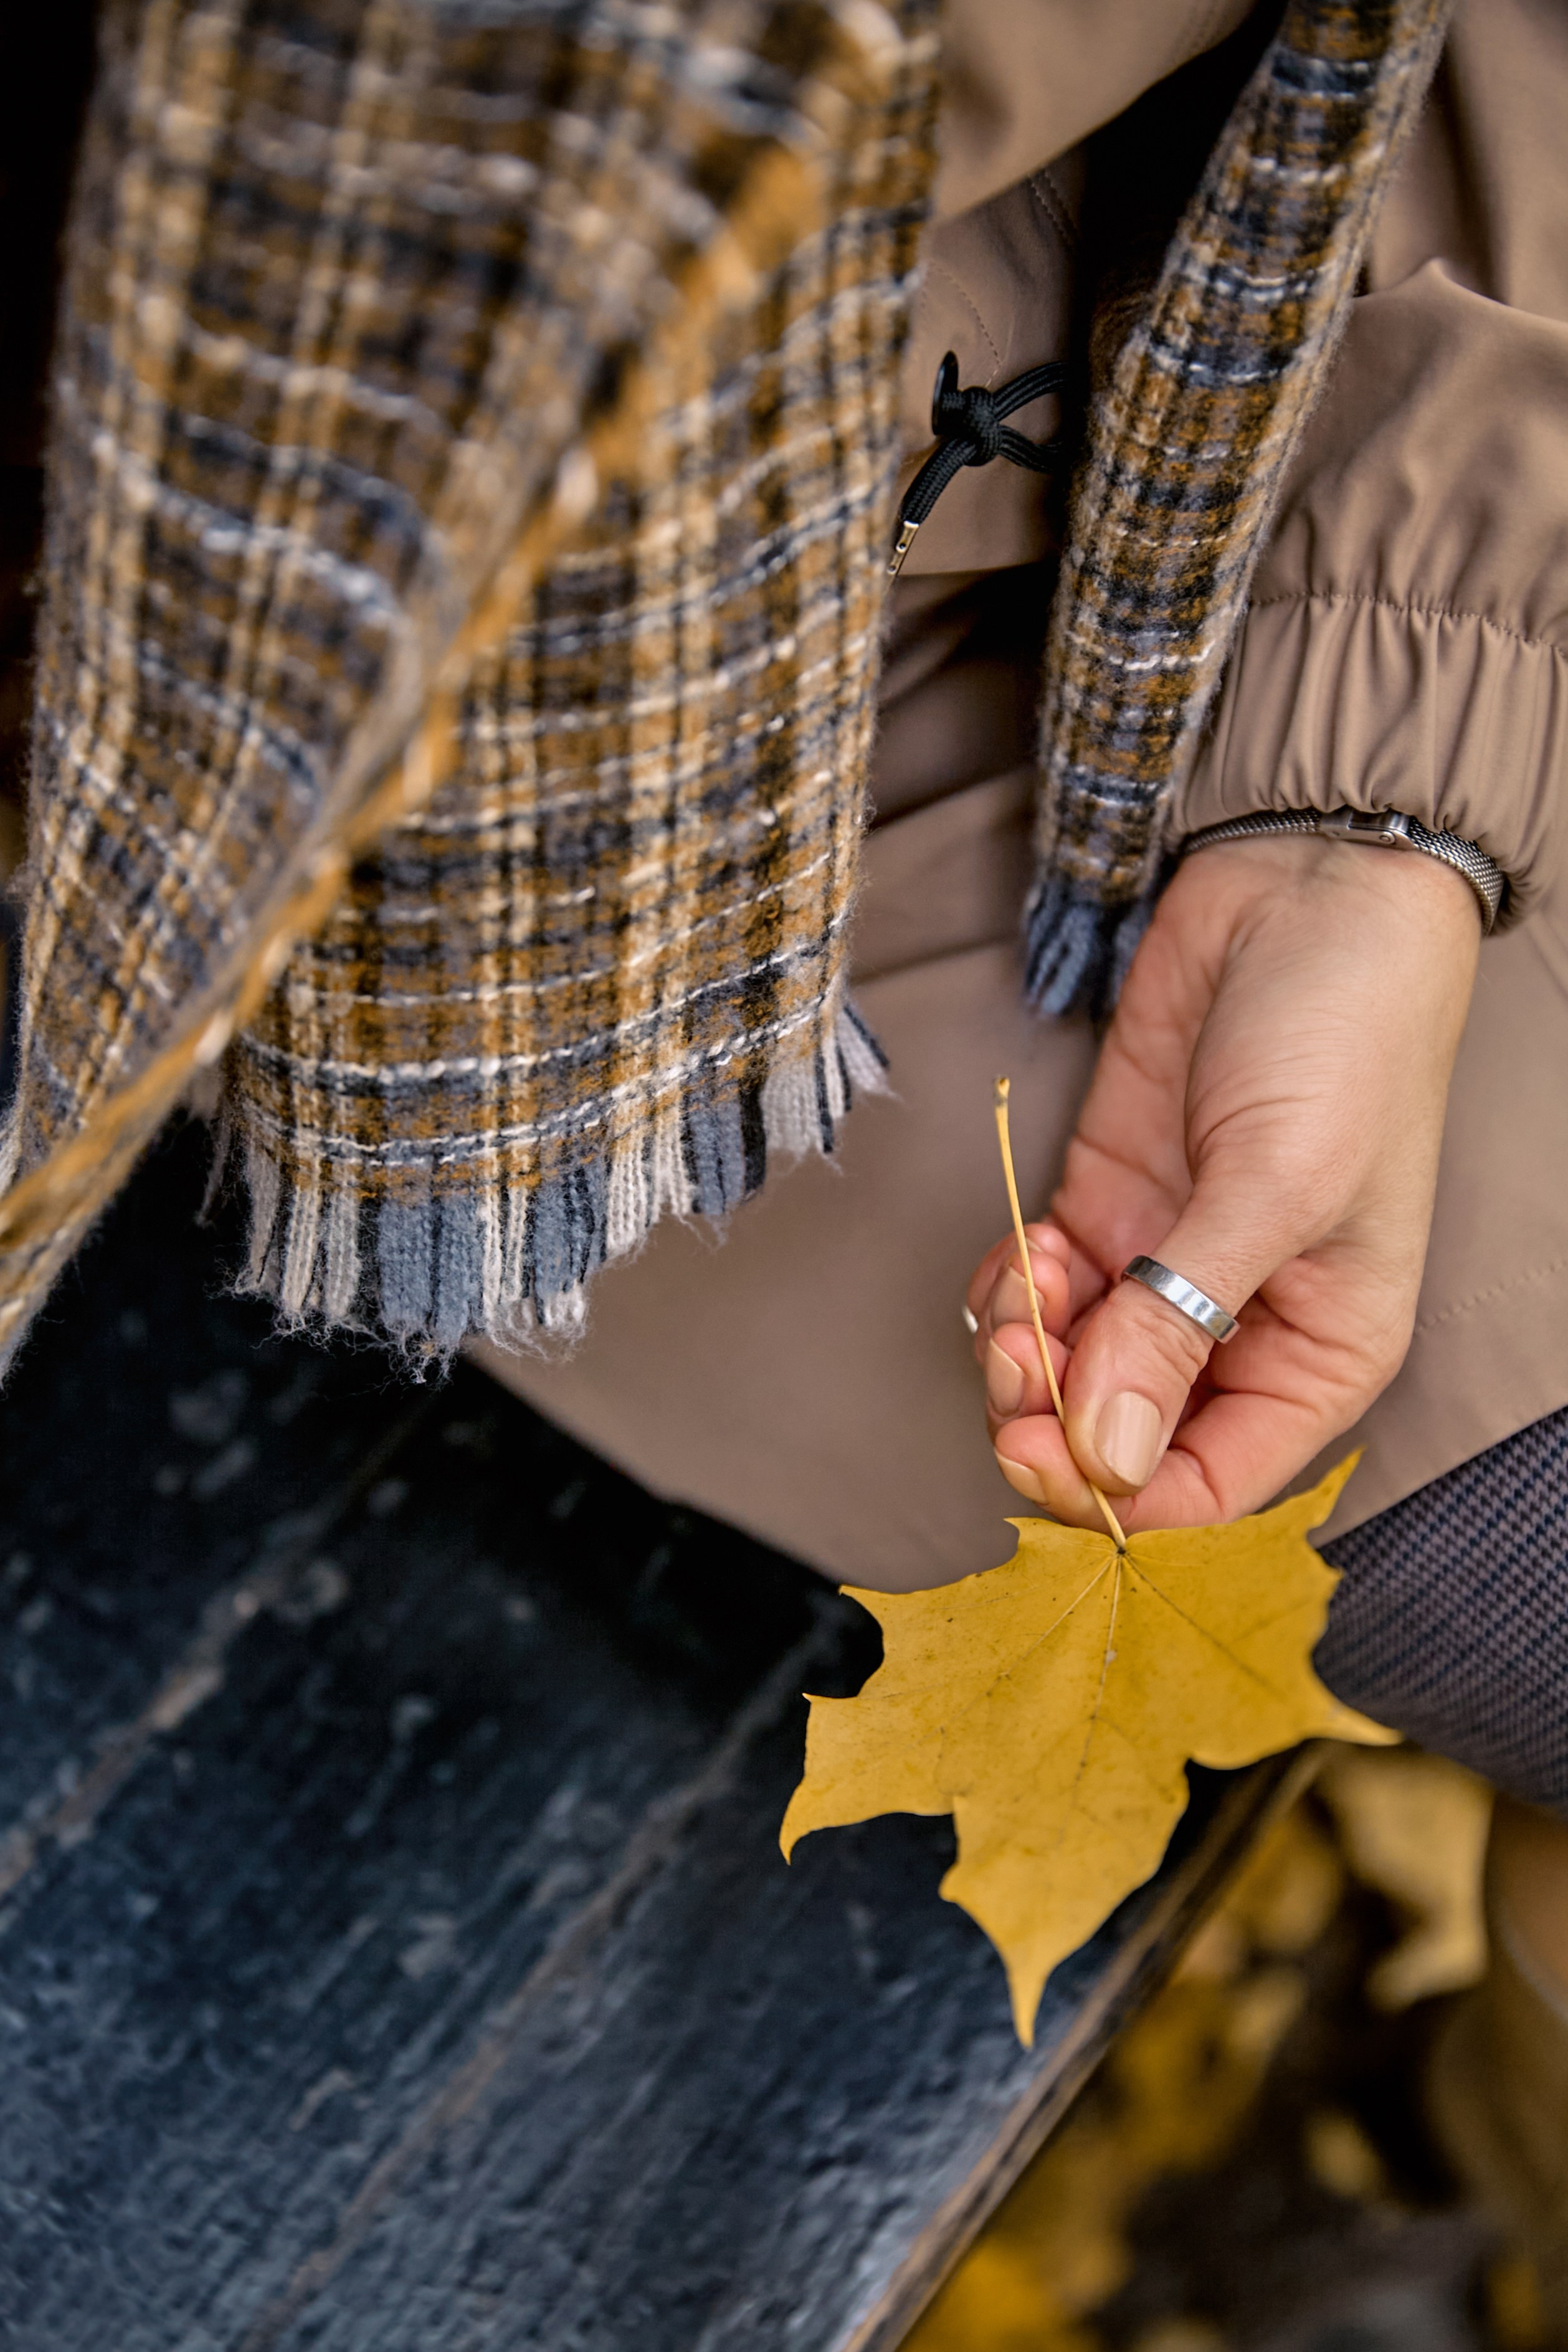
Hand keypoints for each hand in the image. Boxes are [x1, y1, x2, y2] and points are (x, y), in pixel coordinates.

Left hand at [968, 837, 1480, 1530]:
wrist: (1306, 892)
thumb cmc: (1342, 1037)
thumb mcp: (1276, 1188)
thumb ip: (1180, 1324)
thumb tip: (1108, 1455)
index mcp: (1320, 1354)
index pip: (1207, 1484)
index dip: (1116, 1488)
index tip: (1045, 1445)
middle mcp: (1240, 1328)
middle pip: (1119, 1435)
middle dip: (1051, 1414)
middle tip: (1017, 1358)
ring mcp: (1164, 1265)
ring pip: (1064, 1367)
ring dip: (1024, 1347)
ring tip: (1030, 1276)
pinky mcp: (1108, 1202)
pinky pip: (1038, 1289)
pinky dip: (1012, 1286)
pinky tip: (1026, 1242)